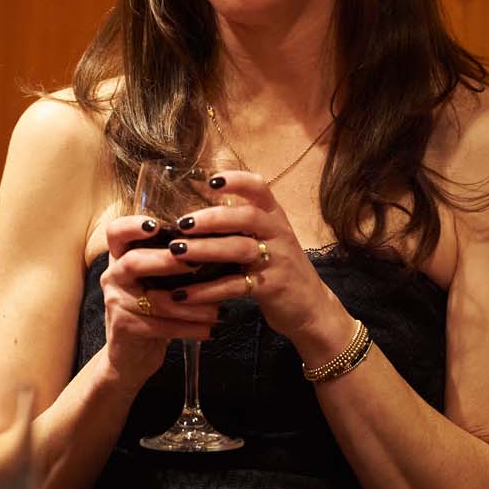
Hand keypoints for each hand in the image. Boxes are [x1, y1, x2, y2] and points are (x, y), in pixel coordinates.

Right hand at [100, 214, 221, 388]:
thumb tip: (218, 245)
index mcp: (120, 257)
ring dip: (194, 305)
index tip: (158, 225)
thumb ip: (174, 261)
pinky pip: (162, 326)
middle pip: (134, 261)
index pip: (116, 232)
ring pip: (158, 301)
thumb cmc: (153, 308)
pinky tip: (210, 330)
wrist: (132, 353)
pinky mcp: (125, 328)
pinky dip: (190, 328)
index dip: (133, 225)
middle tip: (199, 263)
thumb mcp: (157, 280)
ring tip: (220, 309)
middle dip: (168, 261)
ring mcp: (116, 303)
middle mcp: (113, 276)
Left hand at [153, 169, 337, 340]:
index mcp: (274, 217)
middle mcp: (278, 233)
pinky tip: (183, 294)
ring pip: (239, 249)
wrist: (313, 308)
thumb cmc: (278, 268)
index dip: (237, 180)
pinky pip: (235, 286)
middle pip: (247, 217)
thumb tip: (192, 216)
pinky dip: (206, 290)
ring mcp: (278, 260)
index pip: (260, 188)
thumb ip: (239, 226)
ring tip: (176, 251)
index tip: (211, 180)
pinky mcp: (272, 287)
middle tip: (181, 223)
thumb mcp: (267, 240)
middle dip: (212, 218)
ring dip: (205, 249)